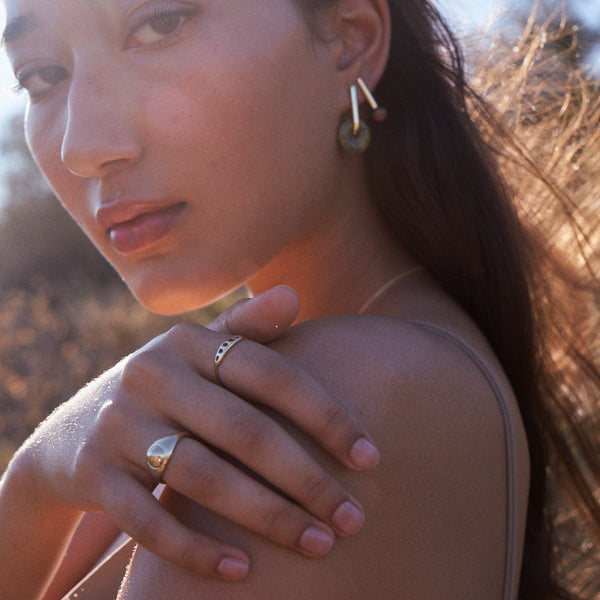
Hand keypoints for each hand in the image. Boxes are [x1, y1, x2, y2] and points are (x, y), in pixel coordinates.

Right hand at [19, 286, 378, 580]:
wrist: (75, 429)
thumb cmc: (168, 389)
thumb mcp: (199, 353)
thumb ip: (246, 328)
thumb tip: (294, 293)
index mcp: (189, 341)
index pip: (272, 375)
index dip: (326, 416)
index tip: (369, 458)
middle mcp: (152, 373)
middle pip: (245, 431)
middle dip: (306, 479)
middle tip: (352, 518)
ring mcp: (119, 424)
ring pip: (203, 478)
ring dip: (266, 517)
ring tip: (316, 544)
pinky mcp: (93, 474)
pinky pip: (148, 520)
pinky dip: (196, 550)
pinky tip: (243, 571)